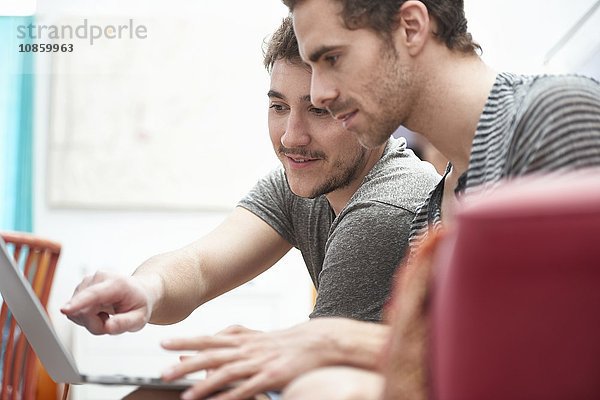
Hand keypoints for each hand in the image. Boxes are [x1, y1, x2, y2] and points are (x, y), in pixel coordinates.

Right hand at [60, 270, 155, 334]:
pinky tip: (98, 312)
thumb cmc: (138, 304)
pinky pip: (74, 312)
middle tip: (111, 322)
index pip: (94, 294)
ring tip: (107, 315)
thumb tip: (108, 327)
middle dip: (95, 325)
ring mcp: (87, 282)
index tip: (65, 310)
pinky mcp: (79, 289)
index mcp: (117, 283)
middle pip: (83, 311)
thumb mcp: (140, 318)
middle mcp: (99, 278)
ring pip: (76, 313)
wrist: (138, 292)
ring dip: (91, 321)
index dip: (78, 303)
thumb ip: (125, 323)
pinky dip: (86, 318)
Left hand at [160, 319, 364, 399]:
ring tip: (185, 395)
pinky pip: (247, 389)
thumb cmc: (283, 342)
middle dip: (186, 365)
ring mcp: (258, 363)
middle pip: (211, 356)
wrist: (316, 342)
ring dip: (204, 385)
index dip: (186, 341)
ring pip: (226, 373)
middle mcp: (247, 349)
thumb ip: (232, 337)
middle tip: (164, 373)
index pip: (208, 339)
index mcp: (242, 340)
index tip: (164, 343)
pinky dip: (231, 396)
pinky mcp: (271, 377)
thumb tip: (209, 340)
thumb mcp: (255, 335)